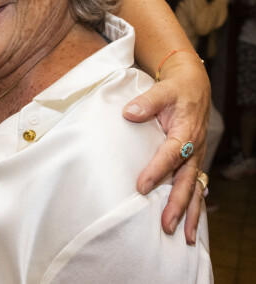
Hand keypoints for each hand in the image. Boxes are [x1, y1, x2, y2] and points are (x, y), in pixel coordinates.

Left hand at [122, 54, 209, 244]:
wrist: (194, 87)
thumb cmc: (177, 90)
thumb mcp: (163, 90)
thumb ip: (147, 101)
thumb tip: (128, 113)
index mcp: (185, 131)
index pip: (170, 154)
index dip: (156, 170)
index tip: (141, 186)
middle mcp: (193, 148)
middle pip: (186, 180)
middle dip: (177, 204)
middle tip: (165, 224)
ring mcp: (195, 156)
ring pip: (194, 188)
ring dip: (189, 212)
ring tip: (184, 237)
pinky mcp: (193, 160)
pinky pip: (196, 186)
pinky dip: (194, 205)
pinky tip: (189, 224)